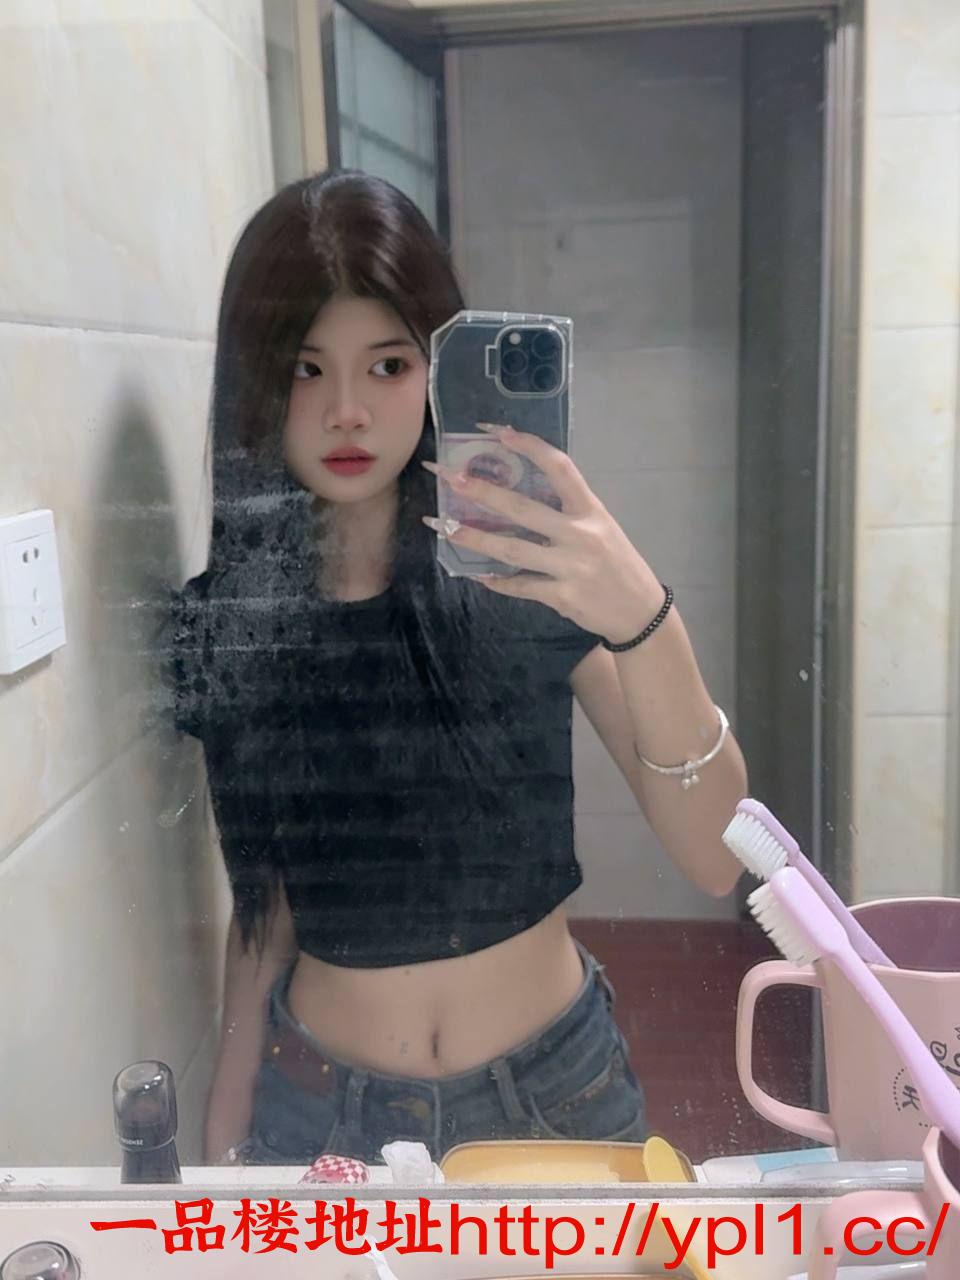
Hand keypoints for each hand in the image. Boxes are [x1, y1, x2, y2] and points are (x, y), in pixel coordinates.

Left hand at [423, 425, 664, 644]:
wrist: (640, 612)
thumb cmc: (617, 563)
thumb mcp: (601, 527)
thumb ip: (567, 511)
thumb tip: (518, 496)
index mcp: (591, 510)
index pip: (559, 467)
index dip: (529, 446)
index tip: (499, 432)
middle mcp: (580, 535)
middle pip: (524, 509)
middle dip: (483, 492)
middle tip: (450, 478)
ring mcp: (571, 567)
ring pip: (513, 550)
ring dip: (476, 539)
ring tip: (446, 528)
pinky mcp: (563, 597)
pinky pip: (522, 586)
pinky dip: (499, 582)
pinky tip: (479, 576)